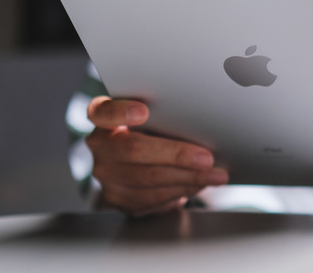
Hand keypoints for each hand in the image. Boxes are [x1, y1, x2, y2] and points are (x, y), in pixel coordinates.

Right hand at [85, 96, 228, 216]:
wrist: (126, 162)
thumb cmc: (145, 130)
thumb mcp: (150, 116)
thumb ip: (162, 115)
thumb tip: (199, 124)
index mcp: (102, 117)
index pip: (104, 111)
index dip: (121, 112)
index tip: (143, 111)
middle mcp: (98, 147)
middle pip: (134, 150)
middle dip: (176, 155)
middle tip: (206, 158)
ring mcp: (105, 176)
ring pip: (149, 180)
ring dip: (188, 178)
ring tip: (214, 175)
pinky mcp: (117, 201)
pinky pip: (153, 199)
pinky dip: (182, 191)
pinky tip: (199, 184)